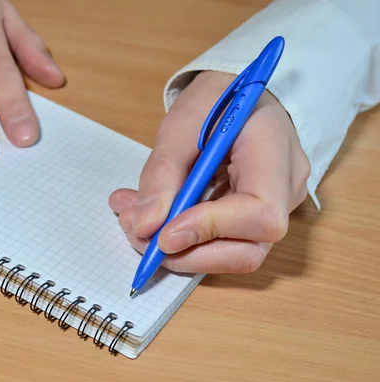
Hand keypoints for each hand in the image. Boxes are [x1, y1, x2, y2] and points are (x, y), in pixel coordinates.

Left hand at [109, 71, 310, 273]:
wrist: (238, 94)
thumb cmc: (217, 100)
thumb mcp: (181, 123)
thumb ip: (163, 174)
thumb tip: (145, 227)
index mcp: (276, 155)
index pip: (260, 214)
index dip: (210, 229)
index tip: (163, 233)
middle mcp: (284, 192)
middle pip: (247, 250)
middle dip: (186, 253)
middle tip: (136, 232)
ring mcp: (272, 209)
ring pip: (227, 253)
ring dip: (173, 247)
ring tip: (132, 217)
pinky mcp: (249, 219)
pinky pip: (215, 241)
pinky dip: (176, 235)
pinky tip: (146, 215)